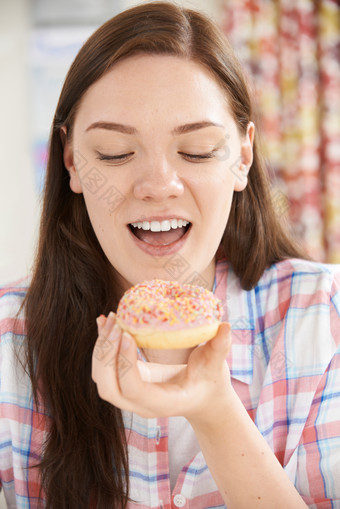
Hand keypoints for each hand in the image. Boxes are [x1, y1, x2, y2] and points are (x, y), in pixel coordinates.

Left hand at [91, 312, 232, 422]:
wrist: (202, 397)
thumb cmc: (210, 381)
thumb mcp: (217, 366)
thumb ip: (220, 348)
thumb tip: (226, 326)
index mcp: (163, 402)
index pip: (134, 388)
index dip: (126, 363)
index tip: (128, 334)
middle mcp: (141, 404)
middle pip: (109, 387)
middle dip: (107, 355)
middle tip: (116, 324)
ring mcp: (130, 396)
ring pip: (101, 379)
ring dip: (101, 349)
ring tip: (110, 319)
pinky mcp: (125, 383)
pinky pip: (104, 368)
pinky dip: (101, 345)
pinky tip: (103, 322)